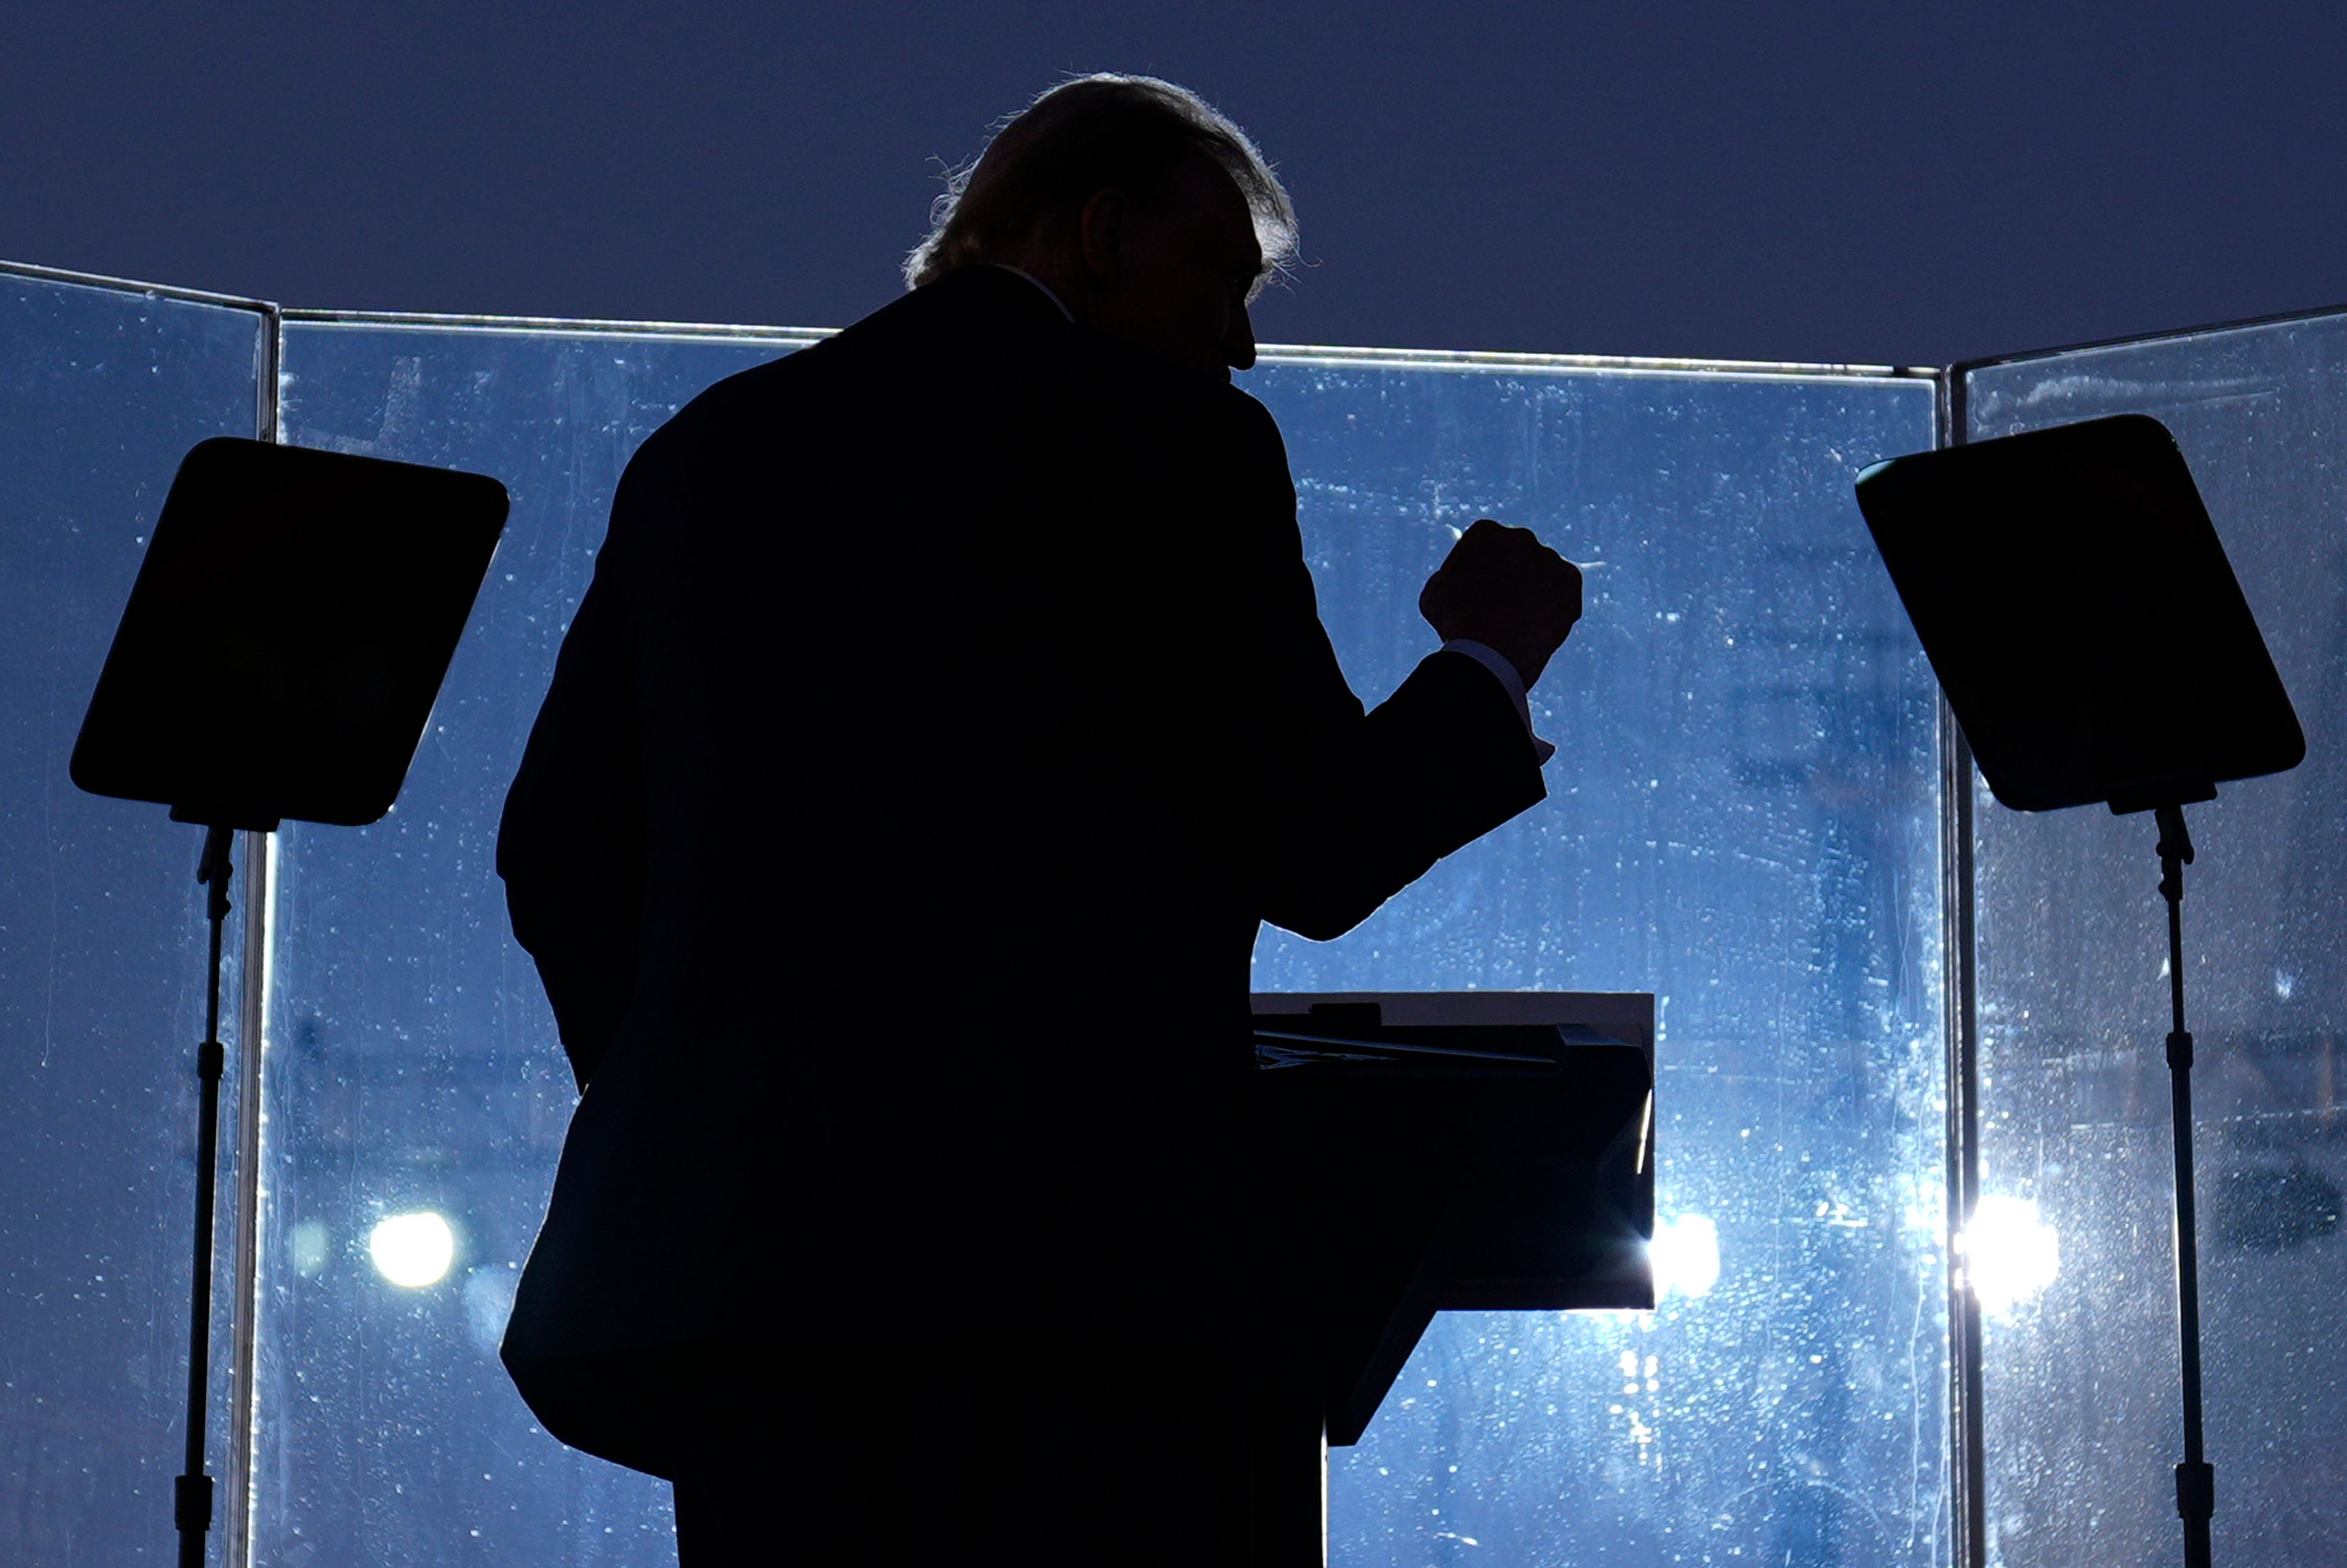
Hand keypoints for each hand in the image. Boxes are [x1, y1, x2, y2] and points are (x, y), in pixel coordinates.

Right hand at [1418, 518, 1582, 687]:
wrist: (1492, 650)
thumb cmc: (1457, 623)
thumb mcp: (1434, 595)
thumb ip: (1447, 578)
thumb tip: (1453, 579)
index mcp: (1485, 532)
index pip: (1484, 548)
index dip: (1479, 573)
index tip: (1476, 595)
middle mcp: (1520, 536)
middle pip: (1516, 557)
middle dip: (1511, 578)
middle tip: (1501, 607)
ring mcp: (1549, 556)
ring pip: (1542, 575)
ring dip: (1534, 593)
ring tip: (1521, 624)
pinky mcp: (1571, 579)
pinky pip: (1564, 592)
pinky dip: (1555, 608)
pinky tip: (1538, 627)